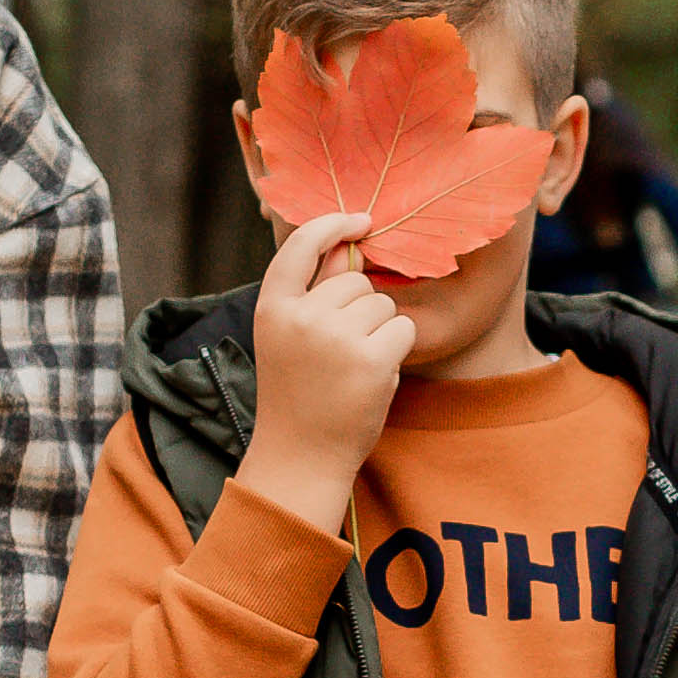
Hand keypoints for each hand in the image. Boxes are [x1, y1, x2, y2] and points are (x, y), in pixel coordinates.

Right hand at [237, 207, 416, 532]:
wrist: (301, 457)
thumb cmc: (298, 395)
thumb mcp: (288, 338)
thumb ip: (312, 294)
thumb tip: (346, 246)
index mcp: (273, 308)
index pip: (300, 246)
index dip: (331, 224)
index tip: (360, 220)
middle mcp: (301, 317)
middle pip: (355, 281)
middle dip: (360, 308)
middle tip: (340, 353)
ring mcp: (336, 338)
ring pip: (383, 304)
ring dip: (380, 330)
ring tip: (352, 368)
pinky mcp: (371, 359)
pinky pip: (404, 328)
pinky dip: (398, 349)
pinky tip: (373, 376)